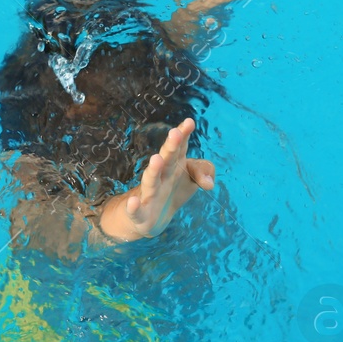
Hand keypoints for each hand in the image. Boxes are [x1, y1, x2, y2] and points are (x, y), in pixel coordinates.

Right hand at [98, 118, 215, 241]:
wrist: (151, 219)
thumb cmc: (173, 191)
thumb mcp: (192, 179)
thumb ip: (204, 172)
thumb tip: (208, 183)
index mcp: (174, 165)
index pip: (180, 148)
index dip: (184, 135)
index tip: (190, 122)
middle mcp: (161, 176)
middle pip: (167, 160)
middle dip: (171, 147)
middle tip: (175, 133)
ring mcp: (149, 194)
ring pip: (150, 181)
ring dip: (153, 170)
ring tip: (156, 159)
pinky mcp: (140, 214)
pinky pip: (136, 210)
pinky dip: (133, 207)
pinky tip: (133, 202)